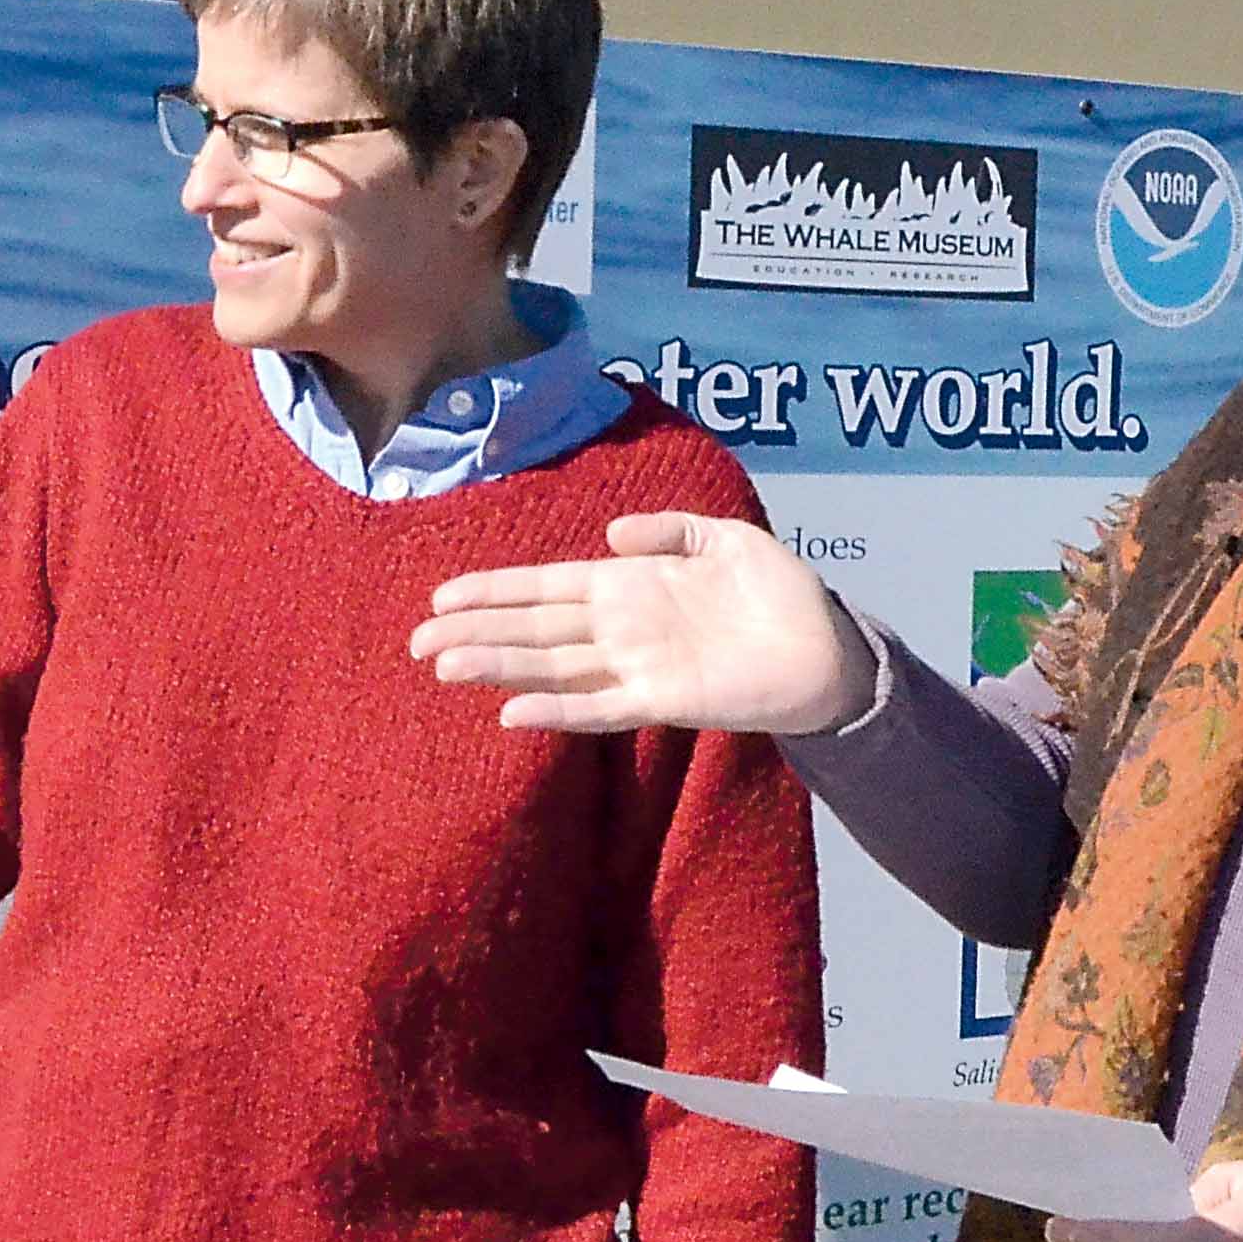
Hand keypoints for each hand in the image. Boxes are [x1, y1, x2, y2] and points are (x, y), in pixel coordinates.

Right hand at [413, 512, 872, 734]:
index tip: (443, 596)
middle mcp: (619, 626)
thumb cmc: (778, 592)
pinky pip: (596, 708)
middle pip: (532, 628)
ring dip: (498, 667)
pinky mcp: (659, 700)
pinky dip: (556, 710)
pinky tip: (513, 712)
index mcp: (628, 583)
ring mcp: (634, 665)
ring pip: (549, 667)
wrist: (825, 649)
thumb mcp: (724, 539)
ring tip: (445, 667)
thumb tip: (609, 535)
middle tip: (417, 640)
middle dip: (475, 632)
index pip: (546, 586)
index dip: (495, 590)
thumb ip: (669, 530)